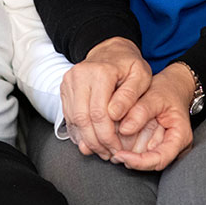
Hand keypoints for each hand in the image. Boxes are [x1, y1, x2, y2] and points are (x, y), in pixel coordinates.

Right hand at [60, 37, 151, 159]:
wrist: (110, 50)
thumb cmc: (128, 65)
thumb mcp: (140, 76)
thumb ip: (129, 96)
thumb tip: (115, 115)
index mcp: (100, 72)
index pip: (99, 113)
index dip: (108, 136)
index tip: (118, 148)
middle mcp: (80, 75)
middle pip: (83, 119)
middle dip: (96, 142)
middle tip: (110, 154)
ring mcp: (69, 81)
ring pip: (74, 120)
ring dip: (87, 140)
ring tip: (102, 150)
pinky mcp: (64, 88)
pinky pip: (68, 116)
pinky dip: (79, 132)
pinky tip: (91, 141)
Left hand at [109, 63, 194, 170]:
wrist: (171, 84)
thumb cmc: (167, 89)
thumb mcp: (156, 95)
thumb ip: (142, 111)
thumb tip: (125, 129)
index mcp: (179, 137)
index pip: (159, 159)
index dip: (138, 161)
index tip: (120, 154)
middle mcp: (171, 145)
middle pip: (146, 159)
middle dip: (127, 152)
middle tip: (109, 139)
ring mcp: (160, 144)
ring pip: (138, 153)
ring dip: (123, 146)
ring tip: (111, 131)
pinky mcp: (149, 141)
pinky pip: (134, 145)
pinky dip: (123, 139)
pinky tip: (114, 130)